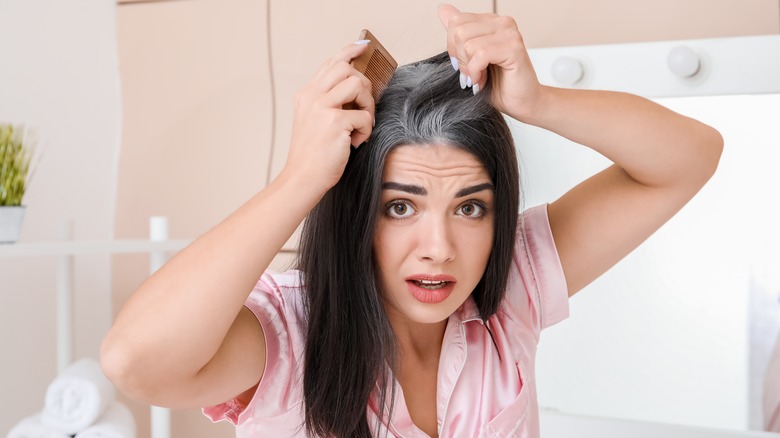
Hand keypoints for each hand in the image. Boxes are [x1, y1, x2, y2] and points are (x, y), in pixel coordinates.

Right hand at [283, 42, 374, 189]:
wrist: (303, 178)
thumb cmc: (313, 155)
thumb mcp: (314, 121)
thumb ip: (329, 102)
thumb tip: (357, 89)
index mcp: (306, 94)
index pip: (330, 63)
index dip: (350, 51)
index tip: (363, 46)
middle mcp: (311, 96)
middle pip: (346, 67)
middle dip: (363, 84)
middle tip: (364, 106)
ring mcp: (321, 107)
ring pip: (357, 84)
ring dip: (367, 104)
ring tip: (361, 124)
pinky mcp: (334, 122)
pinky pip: (364, 116)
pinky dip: (366, 130)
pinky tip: (356, 141)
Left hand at [438, 4, 545, 121]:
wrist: (522, 103)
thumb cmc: (498, 85)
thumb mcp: (469, 58)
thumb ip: (457, 34)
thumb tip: (443, 9)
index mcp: (490, 21)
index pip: (455, 21)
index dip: (453, 48)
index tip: (465, 65)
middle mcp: (501, 22)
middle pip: (458, 31)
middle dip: (460, 58)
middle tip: (471, 74)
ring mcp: (509, 33)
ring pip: (468, 43)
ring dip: (469, 68)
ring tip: (479, 78)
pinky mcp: (514, 47)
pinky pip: (480, 54)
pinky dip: (476, 72)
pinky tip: (482, 80)